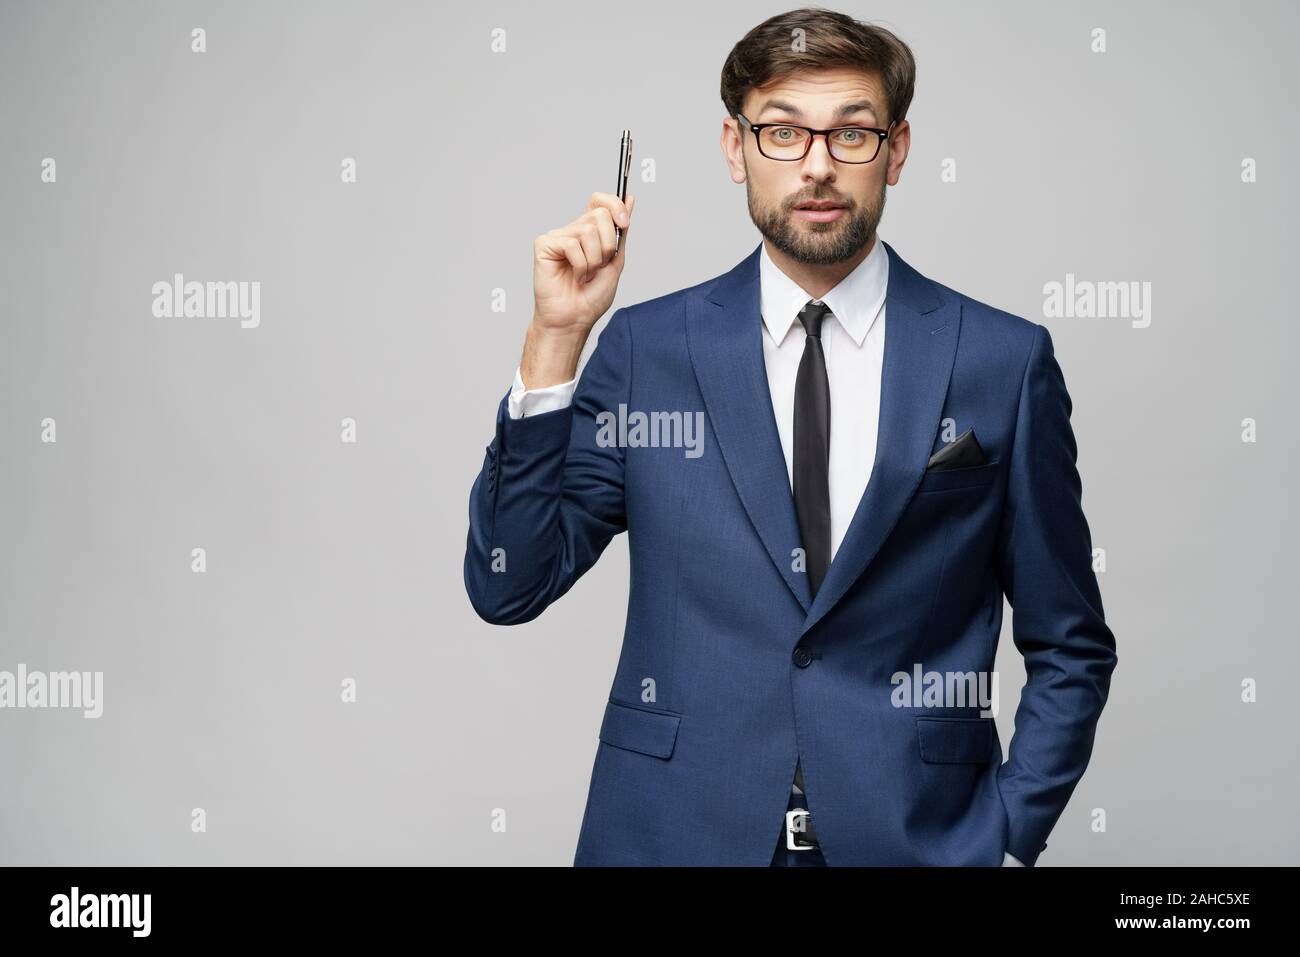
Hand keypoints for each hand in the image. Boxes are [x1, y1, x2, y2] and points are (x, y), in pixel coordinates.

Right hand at [532, 191, 634, 338]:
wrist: (574, 319)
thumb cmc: (591, 297)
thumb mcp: (615, 261)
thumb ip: (621, 232)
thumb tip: (630, 198)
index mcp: (589, 232)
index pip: (599, 201)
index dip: (614, 205)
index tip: (624, 223)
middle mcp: (573, 230)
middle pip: (599, 214)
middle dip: (608, 245)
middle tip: (600, 265)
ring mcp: (558, 236)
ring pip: (588, 231)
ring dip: (594, 259)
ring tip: (586, 274)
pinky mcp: (544, 245)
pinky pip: (571, 244)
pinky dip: (580, 265)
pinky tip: (575, 277)